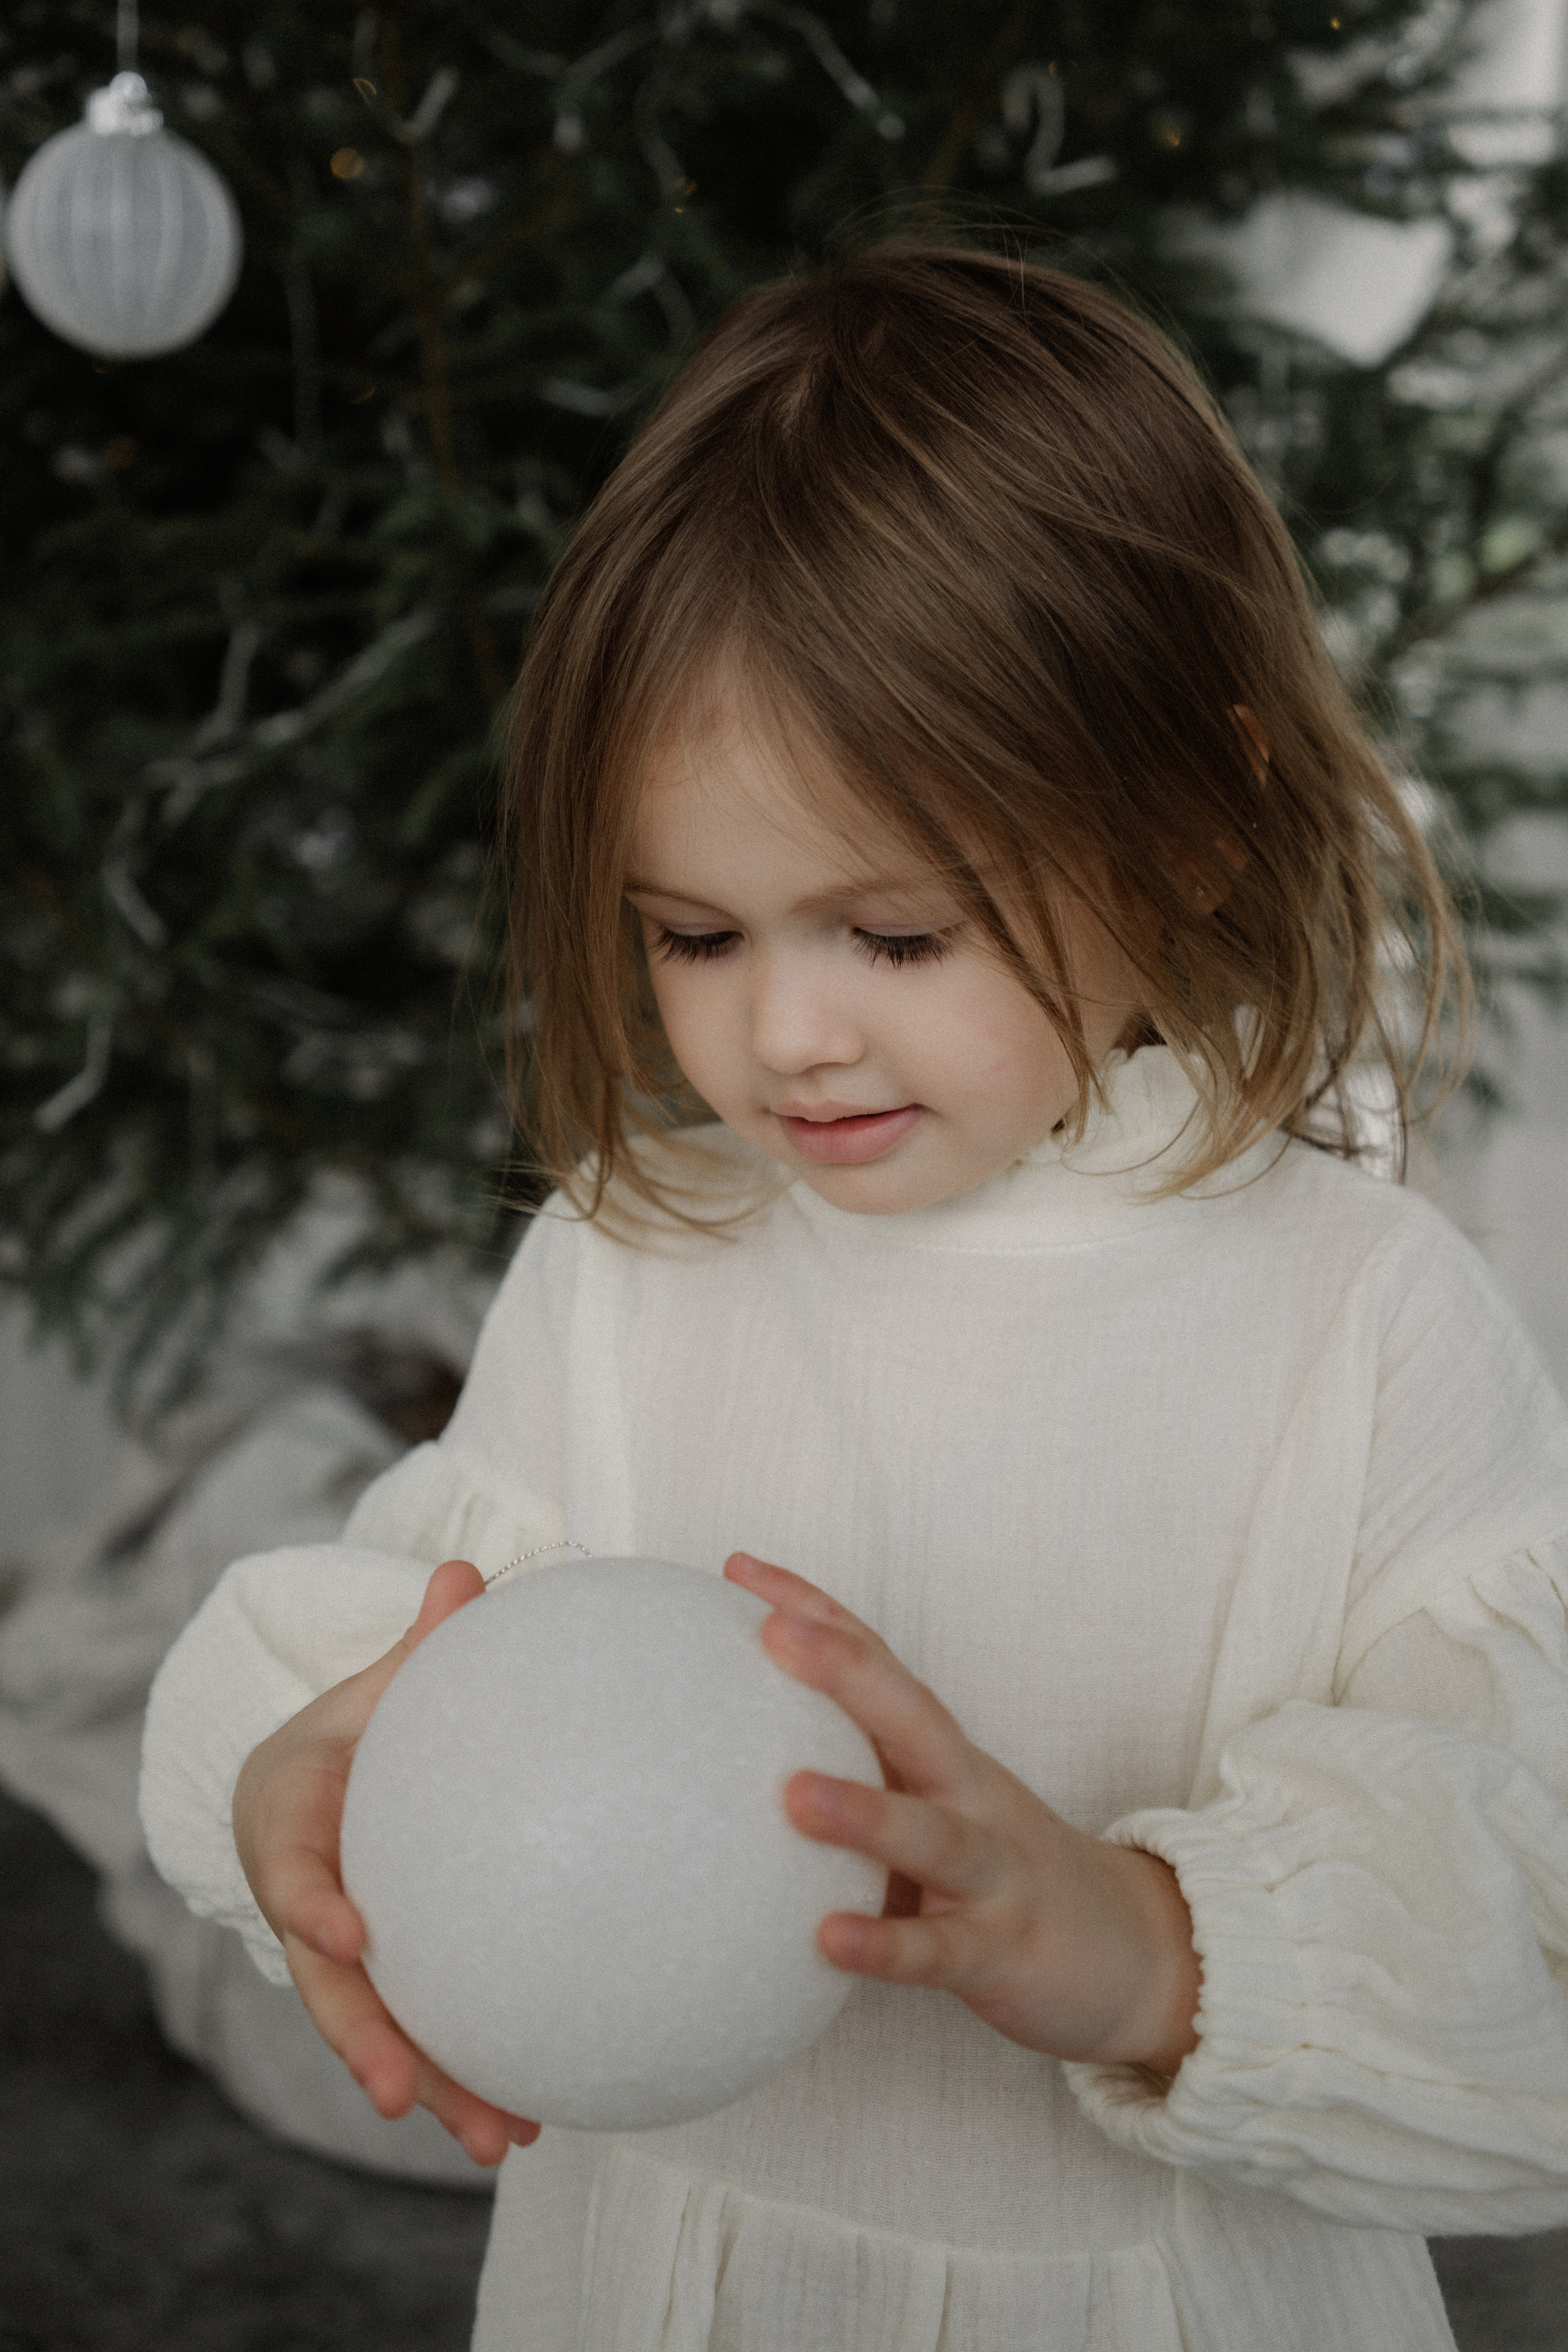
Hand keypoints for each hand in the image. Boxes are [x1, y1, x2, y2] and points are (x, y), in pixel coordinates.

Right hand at [232, 1557, 542, 2165]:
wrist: (301, 1790)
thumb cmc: (344, 1737)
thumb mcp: (368, 1691)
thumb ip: (419, 1646)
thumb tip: (467, 1574)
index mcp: (290, 1827)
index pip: (292, 1870)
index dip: (310, 1901)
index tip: (346, 1930)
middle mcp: (307, 1907)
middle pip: (328, 1987)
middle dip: (365, 2044)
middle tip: (401, 2095)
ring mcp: (342, 1957)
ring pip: (377, 2034)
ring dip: (432, 2091)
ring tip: (500, 2138)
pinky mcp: (385, 1984)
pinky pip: (422, 2035)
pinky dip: (462, 2080)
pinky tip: (529, 2121)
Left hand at [725, 1552, 1201, 2076]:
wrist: (1131, 1950)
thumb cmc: (997, 1871)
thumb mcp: (934, 1804)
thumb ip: (862, 1773)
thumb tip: (736, 1753)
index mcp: (942, 1753)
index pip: (878, 1662)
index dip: (814, 1611)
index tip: (738, 1567)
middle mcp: (968, 1793)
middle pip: (912, 1717)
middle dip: (845, 1670)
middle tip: (773, 1632)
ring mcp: (990, 1870)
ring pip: (930, 1833)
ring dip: (864, 1812)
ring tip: (792, 1795)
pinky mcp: (996, 1951)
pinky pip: (936, 1949)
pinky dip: (885, 1944)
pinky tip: (827, 1938)